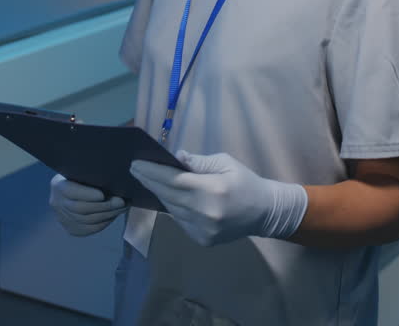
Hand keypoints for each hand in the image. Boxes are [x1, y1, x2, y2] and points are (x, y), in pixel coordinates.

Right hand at [49, 174, 126, 236]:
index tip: (102, 195)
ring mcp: (62, 218)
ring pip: (87, 220)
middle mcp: (57, 203)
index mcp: (58, 185)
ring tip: (122, 207)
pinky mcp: (71, 228)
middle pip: (80, 208)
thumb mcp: (83, 171)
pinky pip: (89, 229)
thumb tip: (111, 178)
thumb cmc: (84, 174)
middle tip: (121, 202)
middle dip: (103, 206)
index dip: (86, 195)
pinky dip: (104, 222)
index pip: (71, 191)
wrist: (74, 187)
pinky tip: (114, 215)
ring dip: (107, 215)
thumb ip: (91, 174)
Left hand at [130, 151, 306, 245]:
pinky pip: (180, 221)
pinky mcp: (203, 240)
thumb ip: (199, 162)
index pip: (174, 180)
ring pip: (172, 209)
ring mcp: (203, 229)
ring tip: (146, 180)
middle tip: (134, 169)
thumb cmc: (245, 182)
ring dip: (158, 194)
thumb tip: (175, 158)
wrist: (265, 213)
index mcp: (213, 189)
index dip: (152, 172)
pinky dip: (172, 208)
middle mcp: (205, 212)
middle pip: (168, 195)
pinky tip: (164, 196)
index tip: (136, 164)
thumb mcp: (226, 163)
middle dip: (149, 181)